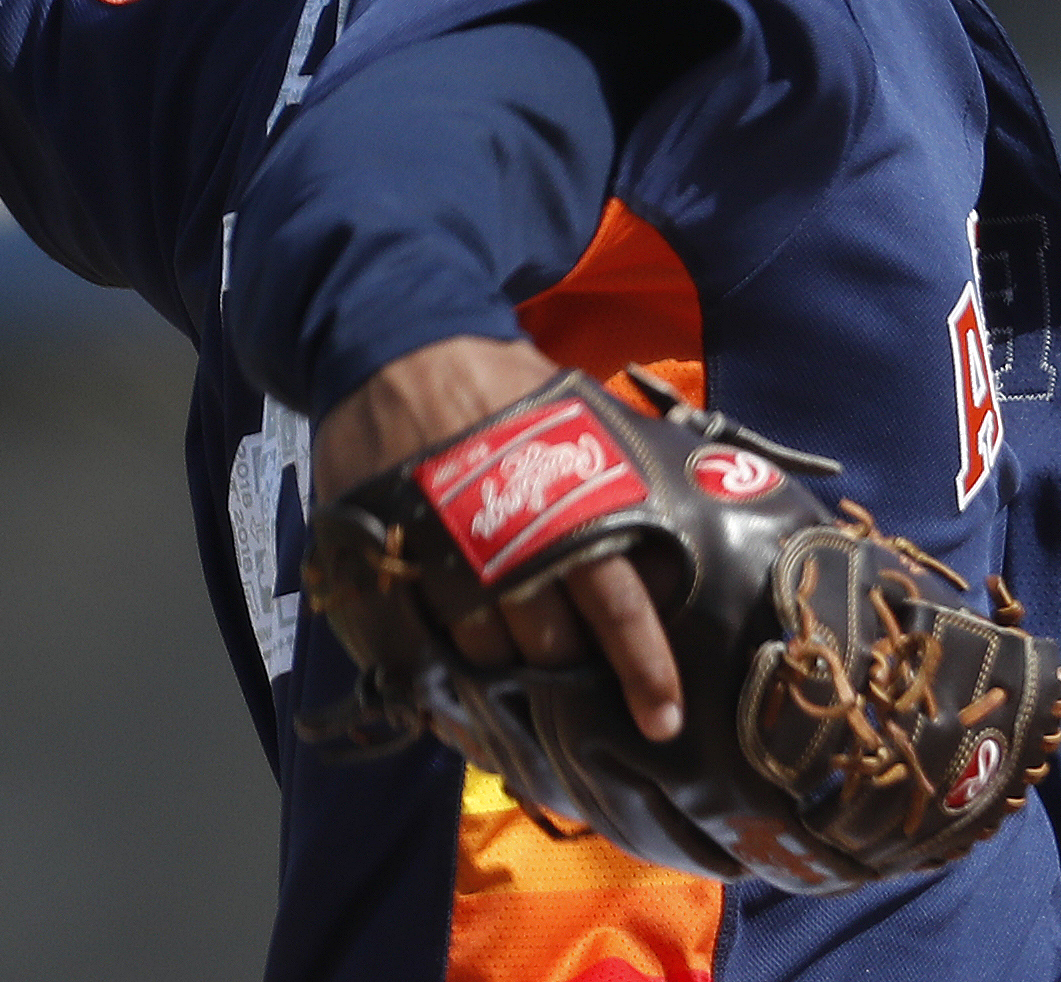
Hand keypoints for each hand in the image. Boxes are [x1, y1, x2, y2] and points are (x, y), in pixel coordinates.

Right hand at [312, 335, 684, 741]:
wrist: (394, 340)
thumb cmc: (493, 379)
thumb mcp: (571, 407)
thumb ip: (618, 468)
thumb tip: (684, 514)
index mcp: (559, 500)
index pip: (613, 601)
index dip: (641, 666)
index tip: (662, 721)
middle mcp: (498, 536)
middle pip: (545, 642)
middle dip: (566, 668)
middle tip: (576, 678)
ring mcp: (431, 552)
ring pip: (479, 653)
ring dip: (502, 677)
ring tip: (517, 689)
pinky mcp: (376, 559)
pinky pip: (406, 646)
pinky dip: (430, 680)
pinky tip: (447, 701)